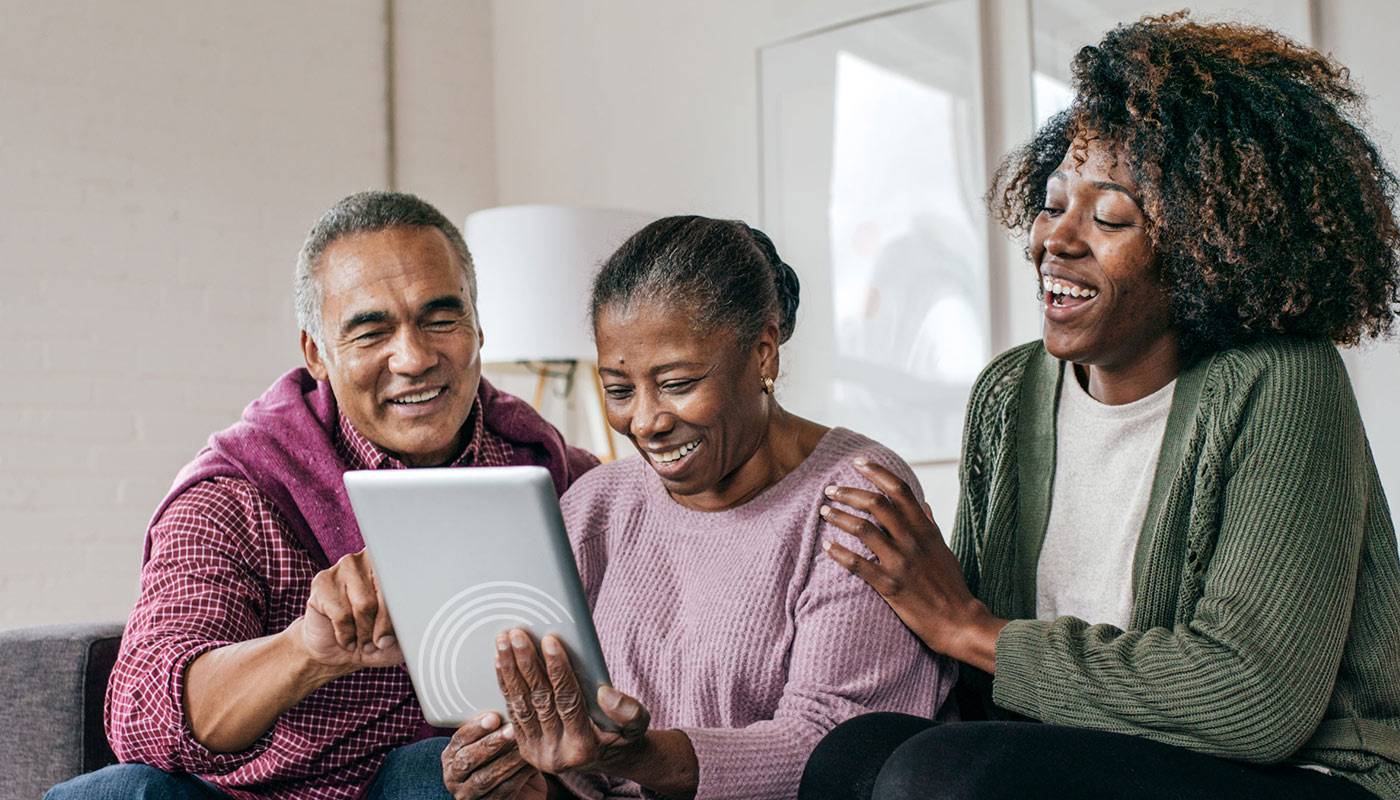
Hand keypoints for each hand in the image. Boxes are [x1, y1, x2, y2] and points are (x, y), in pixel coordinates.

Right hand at [298, 549, 403, 672]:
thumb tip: (425, 622)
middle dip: (385, 626)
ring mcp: (345, 567)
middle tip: (380, 642)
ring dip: (364, 632)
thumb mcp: (402, 638)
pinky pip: (341, 613)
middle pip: (388, 594)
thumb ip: (415, 627)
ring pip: (364, 605)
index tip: (408, 625)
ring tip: (363, 640)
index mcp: (396, 566)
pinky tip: (346, 637)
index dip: (408, 609)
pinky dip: (346, 634)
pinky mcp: (323, 582)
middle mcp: (370, 559)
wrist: (338, 650)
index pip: (410, 581)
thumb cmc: (376, 639)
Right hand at [443, 712, 549, 799]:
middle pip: (467, 760)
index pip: (459, 740)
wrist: (519, 791)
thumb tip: (510, 701)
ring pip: (485, 778)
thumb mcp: (496, 741)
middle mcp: (454, 777)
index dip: (475, 728)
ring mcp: (469, 795)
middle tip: (511, 730)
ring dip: (507, 760)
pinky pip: (503, 792)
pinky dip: (518, 777)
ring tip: (523, 746)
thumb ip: (496, 727)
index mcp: (451, 755)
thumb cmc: (504, 758)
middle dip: (491, 744)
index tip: (494, 717)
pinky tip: (531, 764)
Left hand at [495, 628, 649, 775]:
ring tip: (504, 642)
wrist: (605, 760)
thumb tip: (605, 693)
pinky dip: (506, 684)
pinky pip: (512, 711)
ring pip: (520, 705)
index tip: (550, 640)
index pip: (567, 700)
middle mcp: (556, 753)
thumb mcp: (637, 725)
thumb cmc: (621, 735)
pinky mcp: (524, 747)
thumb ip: (628, 711)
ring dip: (510, 670)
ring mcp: (536, 752)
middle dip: (526, 664)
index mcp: (583, 747)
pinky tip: (501, 662)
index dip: (558, 669)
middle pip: (539, 700)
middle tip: (518, 635)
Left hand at [819, 459, 1006, 672]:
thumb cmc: (952, 586)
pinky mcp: (890, 586)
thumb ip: (930, 526)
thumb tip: (924, 505)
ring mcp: (901, 563)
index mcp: (926, 530)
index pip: (900, 491)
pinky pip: (858, 565)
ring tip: (824, 512)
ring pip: (863, 529)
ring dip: (839, 517)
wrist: (959, 621)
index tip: (858, 463)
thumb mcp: (944, 550)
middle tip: (830, 490)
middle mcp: (912, 541)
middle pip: (876, 504)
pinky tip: (826, 546)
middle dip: (849, 492)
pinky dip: (839, 553)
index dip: (878, 472)